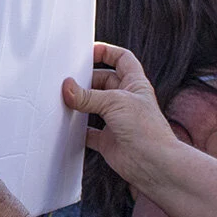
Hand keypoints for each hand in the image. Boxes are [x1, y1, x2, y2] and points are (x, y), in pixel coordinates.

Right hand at [61, 42, 180, 194]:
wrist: (154, 164)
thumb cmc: (146, 130)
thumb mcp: (115, 103)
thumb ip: (88, 96)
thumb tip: (67, 87)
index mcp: (135, 84)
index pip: (122, 59)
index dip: (106, 52)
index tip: (87, 52)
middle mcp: (126, 100)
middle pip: (102, 81)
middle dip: (86, 79)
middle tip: (68, 80)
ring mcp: (116, 120)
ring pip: (93, 105)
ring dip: (79, 102)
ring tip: (63, 99)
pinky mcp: (108, 140)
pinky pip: (88, 131)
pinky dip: (77, 129)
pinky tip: (67, 125)